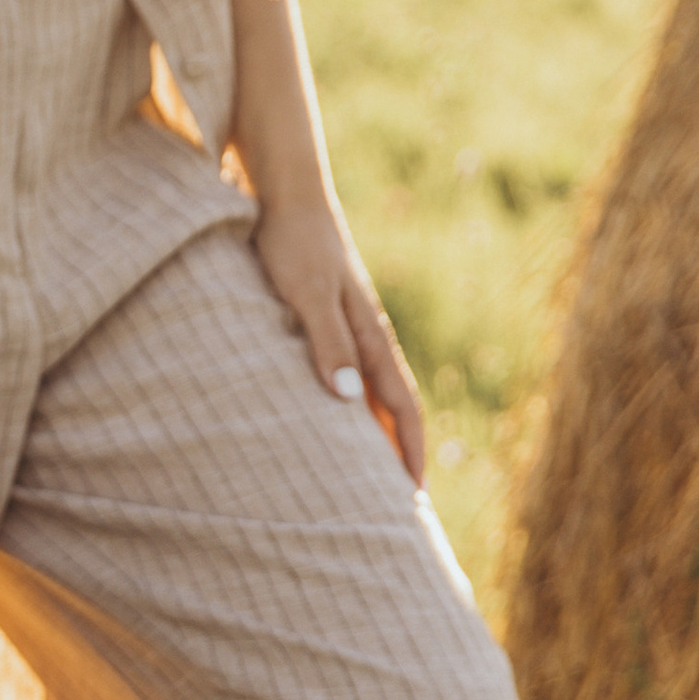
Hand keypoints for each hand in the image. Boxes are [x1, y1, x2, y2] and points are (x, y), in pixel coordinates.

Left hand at [251, 191, 425, 487]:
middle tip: (399, 504)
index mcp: (369, 337)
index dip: (408, 450)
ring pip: (371, 395)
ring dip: (376, 435)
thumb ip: (326, 343)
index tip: (412, 495)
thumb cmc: (292, 244)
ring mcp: (350, 330)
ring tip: (371, 477)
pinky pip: (348, 377)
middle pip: (393, 408)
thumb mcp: (306, 294)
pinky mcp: (327, 322)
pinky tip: (336, 424)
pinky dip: (351, 409)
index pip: (399, 406)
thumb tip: (348, 401)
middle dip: (400, 453)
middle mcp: (366, 338)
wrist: (285, 195)